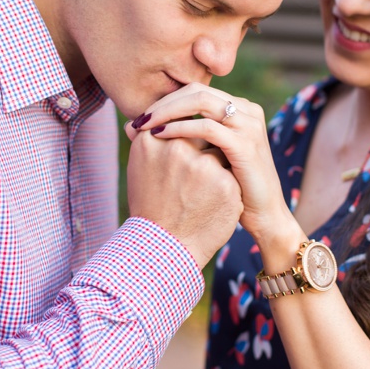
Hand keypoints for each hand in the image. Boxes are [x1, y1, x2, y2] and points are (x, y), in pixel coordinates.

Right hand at [125, 126, 242, 268]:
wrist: (166, 247)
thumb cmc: (151, 204)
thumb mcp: (139, 170)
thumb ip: (143, 140)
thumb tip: (138, 121)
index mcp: (151, 141)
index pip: (179, 121)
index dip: (182, 140)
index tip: (176, 161)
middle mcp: (177, 148)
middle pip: (201, 132)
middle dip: (200, 150)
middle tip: (186, 180)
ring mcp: (203, 165)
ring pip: (219, 149)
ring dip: (215, 164)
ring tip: (198, 191)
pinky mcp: (226, 182)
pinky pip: (231, 169)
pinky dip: (225, 182)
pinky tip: (211, 201)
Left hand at [126, 84, 304, 258]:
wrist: (264, 216)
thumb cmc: (229, 189)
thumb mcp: (204, 157)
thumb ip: (180, 137)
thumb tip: (132, 127)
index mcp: (239, 109)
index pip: (195, 92)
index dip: (165, 101)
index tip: (140, 118)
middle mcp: (247, 110)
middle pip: (196, 91)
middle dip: (163, 102)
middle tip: (138, 119)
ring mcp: (249, 125)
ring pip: (201, 100)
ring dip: (167, 110)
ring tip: (144, 124)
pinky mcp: (246, 144)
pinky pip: (207, 126)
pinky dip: (179, 128)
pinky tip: (159, 136)